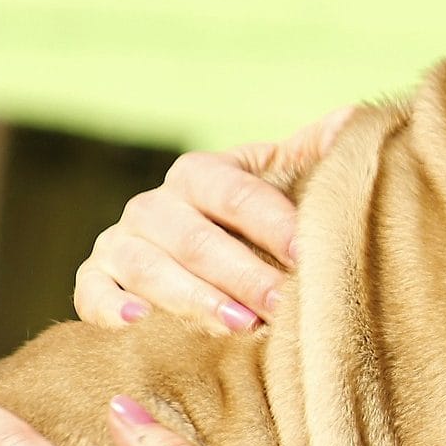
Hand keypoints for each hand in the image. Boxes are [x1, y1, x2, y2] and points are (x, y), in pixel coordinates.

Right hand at [73, 106, 355, 333]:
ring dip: (193, 299)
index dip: (273, 223)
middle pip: (196, 240)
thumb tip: (355, 121)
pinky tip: (139, 322)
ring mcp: (119, 244)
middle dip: (243, 274)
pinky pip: (91, 295)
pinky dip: (110, 308)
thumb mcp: (283, 178)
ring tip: (239, 325)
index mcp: (200, 174)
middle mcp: (154, 205)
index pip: (237, 194)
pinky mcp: (93, 282)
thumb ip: (318, 152)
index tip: (309, 255)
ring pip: (148, 269)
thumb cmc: (254, 218)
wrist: (195, 250)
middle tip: (282, 304)